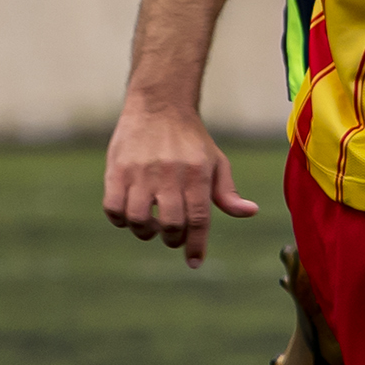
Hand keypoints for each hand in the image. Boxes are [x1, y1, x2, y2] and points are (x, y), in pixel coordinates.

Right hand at [102, 95, 258, 266]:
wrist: (159, 102)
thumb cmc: (190, 138)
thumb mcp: (215, 161)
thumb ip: (228, 191)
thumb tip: (250, 212)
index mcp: (197, 173)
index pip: (198, 219)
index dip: (196, 245)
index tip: (194, 262)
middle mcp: (169, 173)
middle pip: (171, 224)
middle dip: (172, 239)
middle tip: (172, 236)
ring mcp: (141, 172)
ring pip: (139, 220)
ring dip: (145, 232)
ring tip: (151, 224)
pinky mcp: (117, 169)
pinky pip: (114, 208)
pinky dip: (120, 219)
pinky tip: (129, 213)